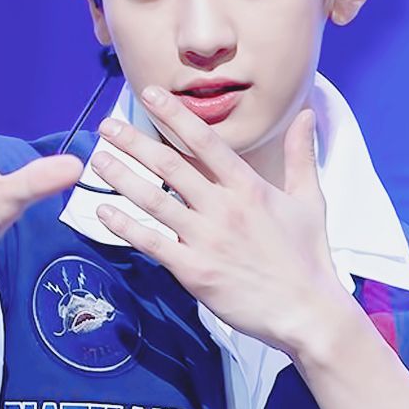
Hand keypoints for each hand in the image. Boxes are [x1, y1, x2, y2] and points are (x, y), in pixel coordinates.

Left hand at [89, 89, 346, 353]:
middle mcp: (224, 208)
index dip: (174, 115)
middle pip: (170, 165)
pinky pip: (151, 243)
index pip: (205, 141)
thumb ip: (300, 155)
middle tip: (107, 126)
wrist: (307, 313)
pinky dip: (124, 226)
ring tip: (98, 159)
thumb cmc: (308, 259)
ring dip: (122, 177)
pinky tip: (103, 211)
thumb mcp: (310, 201)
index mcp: (249, 187)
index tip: (150, 95)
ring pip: (154, 201)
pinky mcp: (194, 271)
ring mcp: (206, 240)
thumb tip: (304, 114)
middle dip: (134, 142)